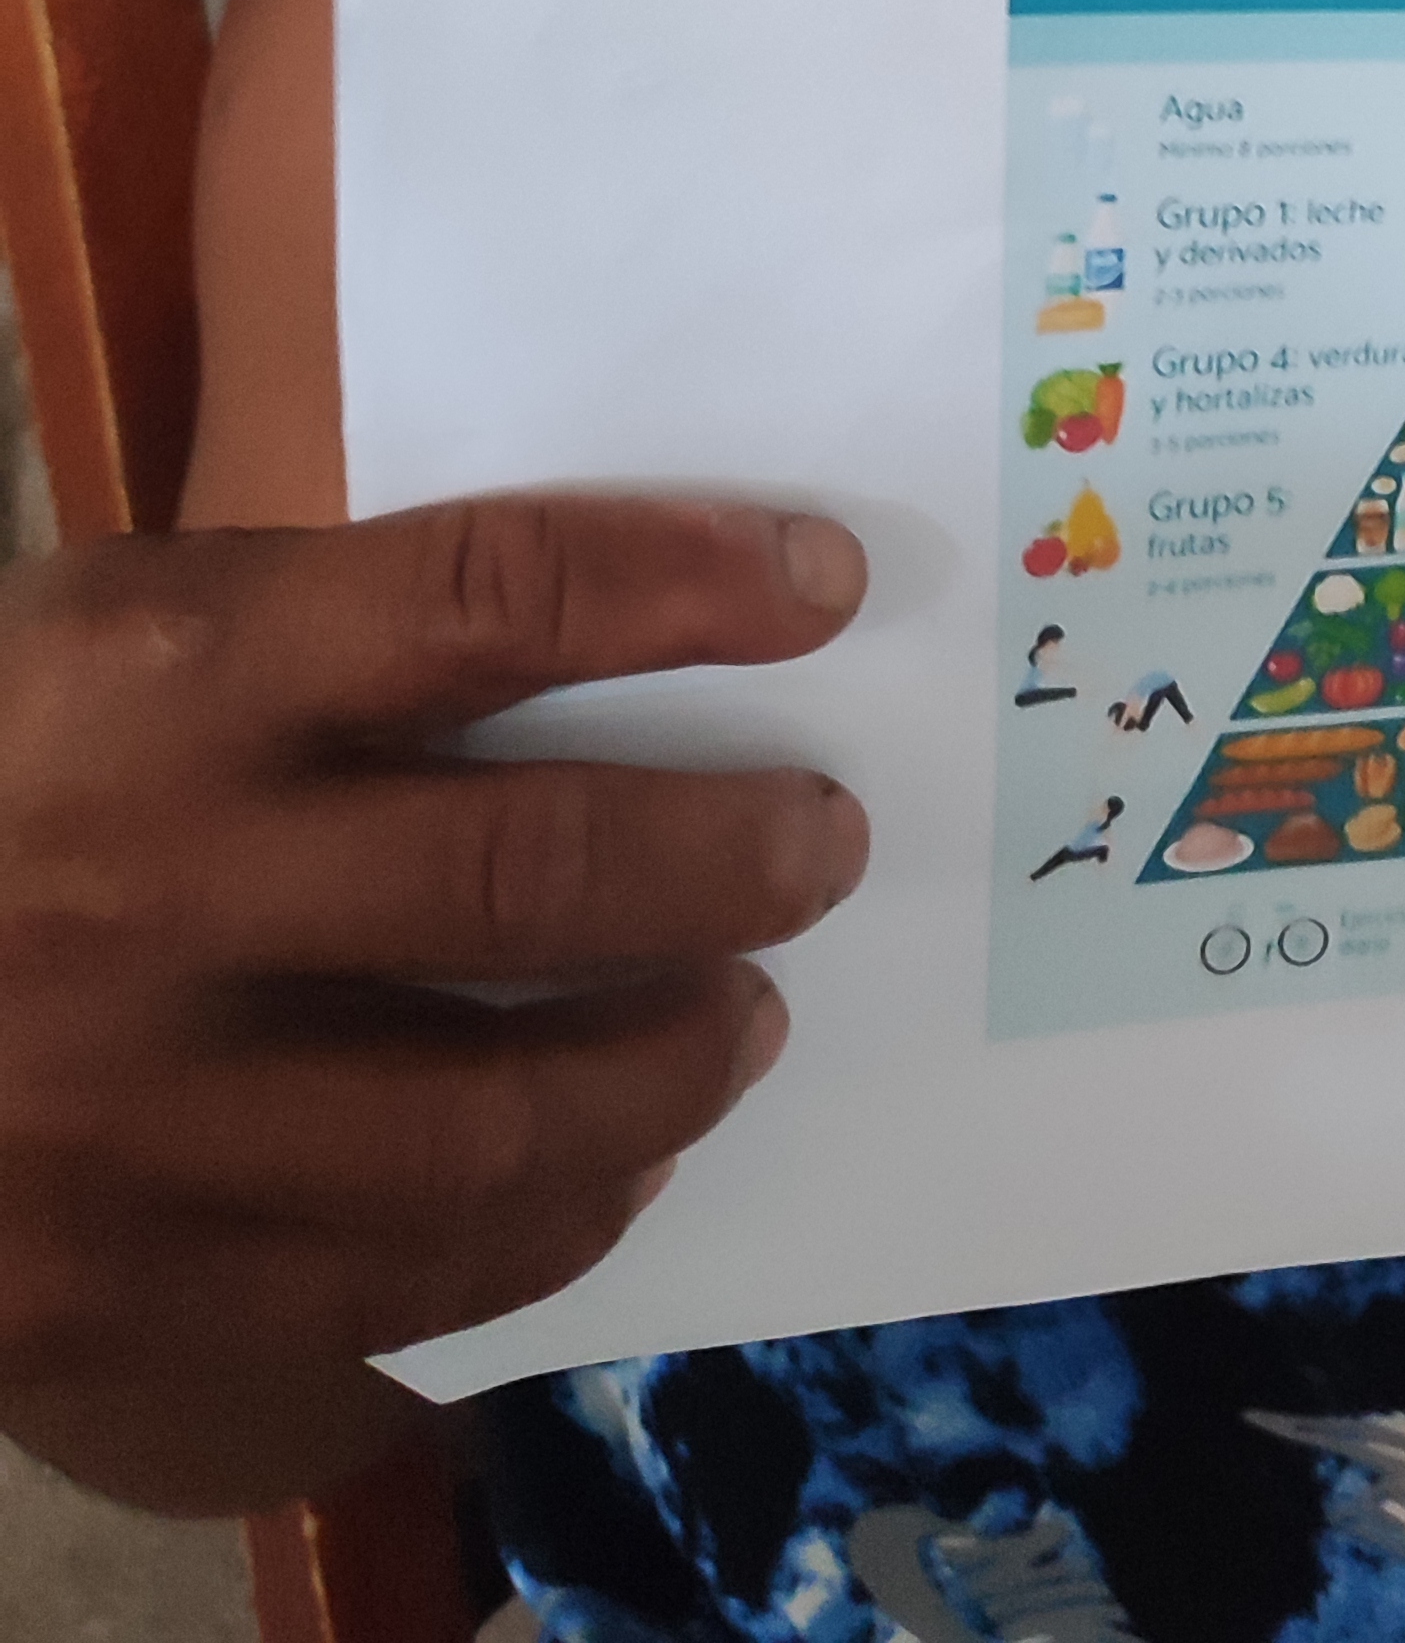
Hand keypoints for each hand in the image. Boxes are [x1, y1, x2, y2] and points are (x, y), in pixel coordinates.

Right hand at [0, 493, 866, 1511]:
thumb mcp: (112, 639)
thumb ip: (328, 634)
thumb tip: (626, 621)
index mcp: (161, 678)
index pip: (487, 595)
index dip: (685, 581)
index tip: (820, 583)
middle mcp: (153, 889)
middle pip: (524, 868)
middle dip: (723, 854)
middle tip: (823, 840)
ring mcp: (131, 1116)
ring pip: (487, 1120)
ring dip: (666, 1066)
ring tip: (746, 1014)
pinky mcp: (113, 1292)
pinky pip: (396, 1282)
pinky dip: (545, 1225)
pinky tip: (614, 1170)